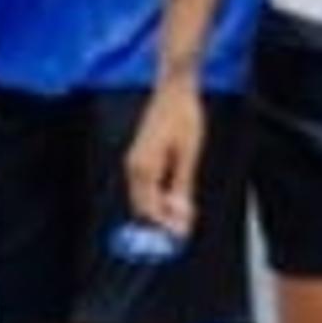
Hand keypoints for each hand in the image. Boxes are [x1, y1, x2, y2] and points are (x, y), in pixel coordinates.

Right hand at [124, 79, 209, 234]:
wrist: (174, 89)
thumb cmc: (184, 117)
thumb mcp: (189, 155)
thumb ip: (182, 186)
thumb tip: (181, 215)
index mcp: (143, 168)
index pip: (149, 210)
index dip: (165, 226)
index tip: (183, 233)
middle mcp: (133, 167)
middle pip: (143, 207)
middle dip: (163, 221)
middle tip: (186, 226)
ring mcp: (134, 161)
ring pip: (144, 198)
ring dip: (162, 209)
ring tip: (186, 212)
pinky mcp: (140, 156)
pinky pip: (145, 186)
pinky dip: (159, 195)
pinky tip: (178, 195)